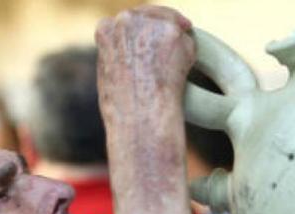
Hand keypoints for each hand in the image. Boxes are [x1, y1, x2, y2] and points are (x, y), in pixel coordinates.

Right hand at [95, 6, 195, 124]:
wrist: (139, 118)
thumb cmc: (122, 109)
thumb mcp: (108, 78)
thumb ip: (120, 57)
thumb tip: (136, 58)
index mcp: (106, 29)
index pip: (129, 21)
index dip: (143, 31)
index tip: (152, 40)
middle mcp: (127, 20)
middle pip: (153, 15)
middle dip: (164, 28)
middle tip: (178, 39)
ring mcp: (150, 25)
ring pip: (173, 28)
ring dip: (177, 46)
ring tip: (173, 75)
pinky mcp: (174, 34)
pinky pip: (188, 43)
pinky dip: (188, 59)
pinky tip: (180, 77)